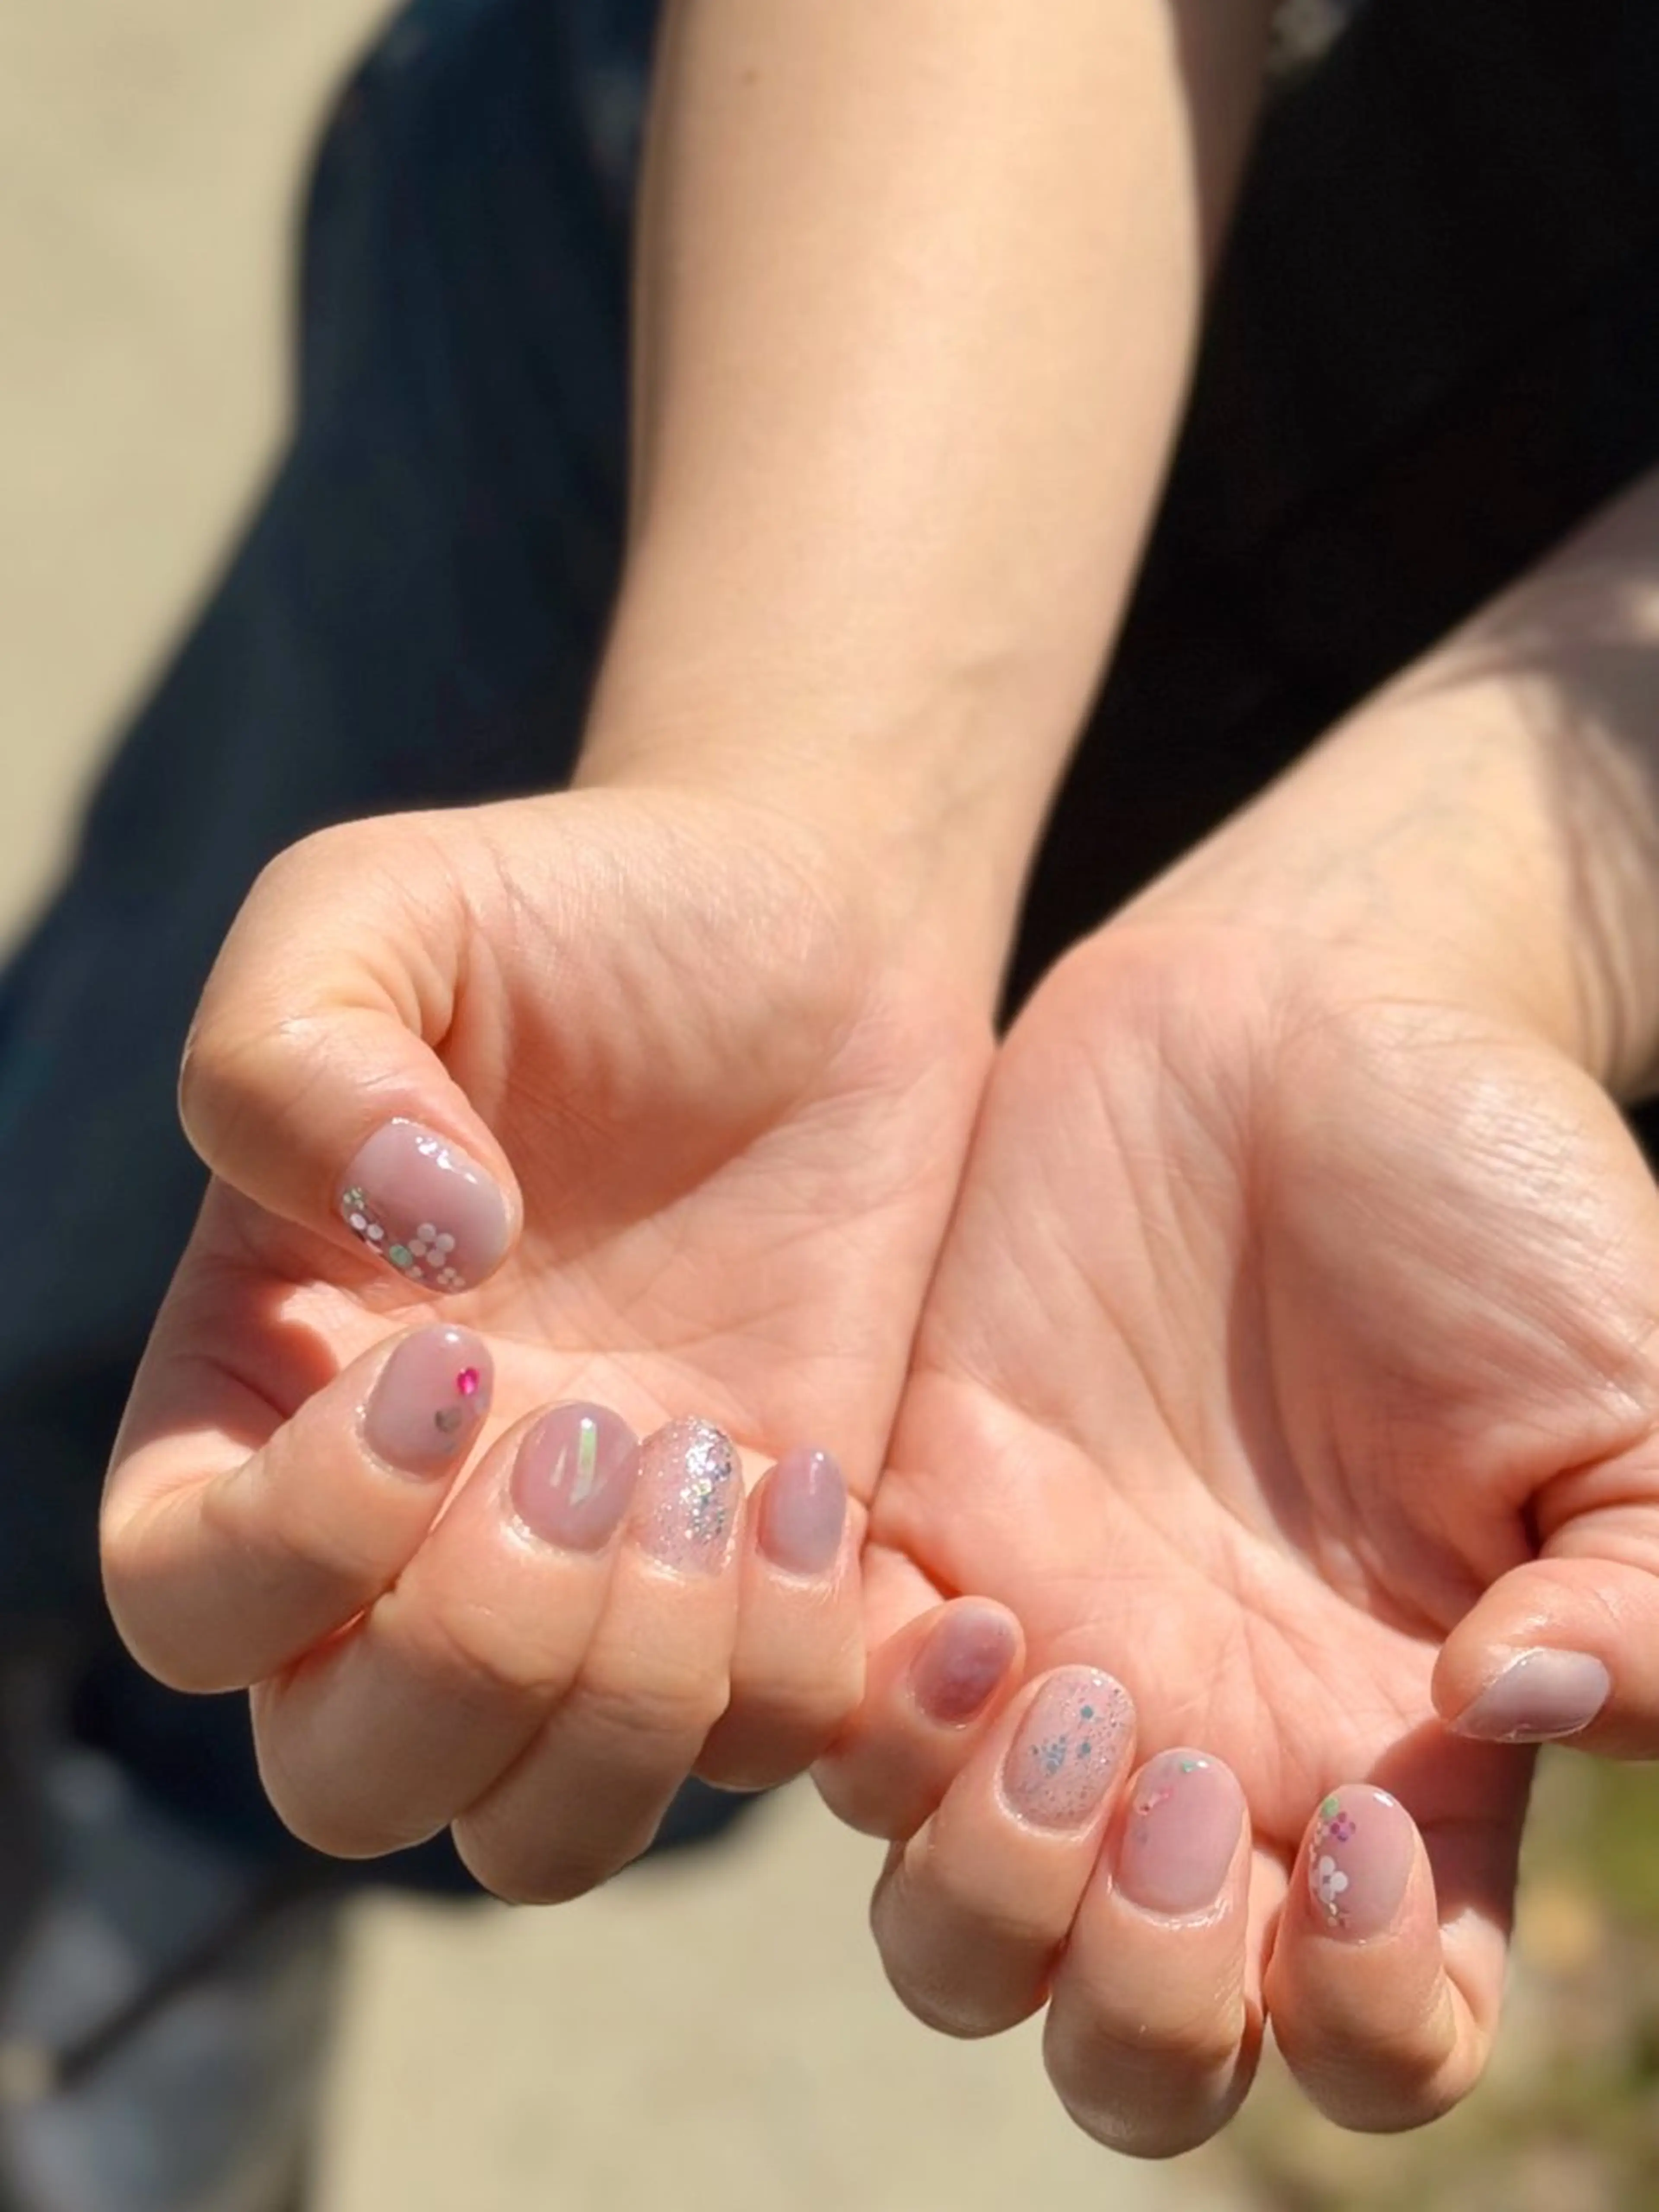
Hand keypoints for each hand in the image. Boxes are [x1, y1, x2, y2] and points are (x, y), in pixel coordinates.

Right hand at [102, 782, 990, 1899]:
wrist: (811, 937)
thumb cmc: (574, 920)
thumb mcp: (379, 911)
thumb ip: (289, 1055)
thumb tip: (408, 1245)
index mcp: (273, 1392)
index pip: (187, 1596)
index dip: (295, 1543)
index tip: (447, 1367)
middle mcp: (417, 1529)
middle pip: (350, 1777)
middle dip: (472, 1663)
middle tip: (592, 1442)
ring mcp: (599, 1577)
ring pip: (545, 1828)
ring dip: (631, 1703)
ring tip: (721, 1471)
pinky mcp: (766, 1582)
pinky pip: (755, 1746)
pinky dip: (795, 1667)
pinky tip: (821, 1481)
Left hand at [822, 898, 1658, 2149]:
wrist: (1307, 1016)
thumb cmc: (1496, 1200)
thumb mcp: (1631, 1398)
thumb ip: (1641, 1596)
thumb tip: (1514, 1712)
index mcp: (1394, 1763)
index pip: (1364, 2030)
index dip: (1359, 2013)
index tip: (1366, 1833)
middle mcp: (1208, 1748)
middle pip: (1125, 2039)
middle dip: (1129, 1990)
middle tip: (1164, 1777)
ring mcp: (1047, 1654)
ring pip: (947, 1921)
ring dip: (974, 1872)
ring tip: (1038, 1671)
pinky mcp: (913, 1531)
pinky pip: (818, 1710)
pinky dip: (834, 1695)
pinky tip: (907, 1568)